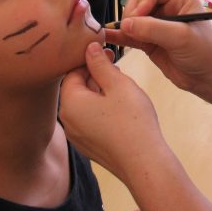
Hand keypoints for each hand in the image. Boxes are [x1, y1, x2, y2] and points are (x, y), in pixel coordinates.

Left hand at [60, 42, 167, 180]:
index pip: (72, 71)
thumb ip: (100, 64)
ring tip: (121, 87)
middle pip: (77, 87)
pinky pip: (90, 120)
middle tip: (117, 67)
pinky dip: (102, 109)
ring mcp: (77, 136)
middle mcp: (67, 120)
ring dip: (100, 92)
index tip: (108, 54)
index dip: (90, 59)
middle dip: (96, 75)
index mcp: (70, 102)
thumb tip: (89, 47)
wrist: (144, 162)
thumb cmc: (132, 119)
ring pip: (85, 104)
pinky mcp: (88, 146)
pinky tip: (120, 108)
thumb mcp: (118, 83)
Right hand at [104, 0, 211, 98]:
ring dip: (125, 25)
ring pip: (131, 17)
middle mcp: (166, 7)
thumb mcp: (181, 37)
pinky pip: (129, 34)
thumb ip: (154, 28)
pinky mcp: (148, 42)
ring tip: (126, 37)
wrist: (210, 80)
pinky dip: (119, 35)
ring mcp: (156, 25)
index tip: (140, 17)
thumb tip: (125, 24)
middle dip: (133, 14)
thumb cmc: (204, 53)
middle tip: (135, 32)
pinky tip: (106, 37)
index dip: (143, 0)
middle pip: (138, 0)